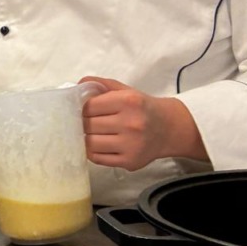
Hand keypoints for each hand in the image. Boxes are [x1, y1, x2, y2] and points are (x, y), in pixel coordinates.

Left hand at [81, 76, 208, 169]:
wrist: (169, 129)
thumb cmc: (142, 108)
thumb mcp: (125, 90)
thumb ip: (101, 84)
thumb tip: (77, 85)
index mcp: (129, 101)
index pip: (89, 106)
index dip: (84, 108)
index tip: (88, 110)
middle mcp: (131, 123)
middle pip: (88, 125)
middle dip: (85, 123)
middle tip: (91, 123)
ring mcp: (131, 145)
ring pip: (90, 143)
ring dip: (87, 138)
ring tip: (95, 134)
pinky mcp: (130, 161)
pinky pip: (97, 158)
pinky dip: (93, 152)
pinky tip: (100, 145)